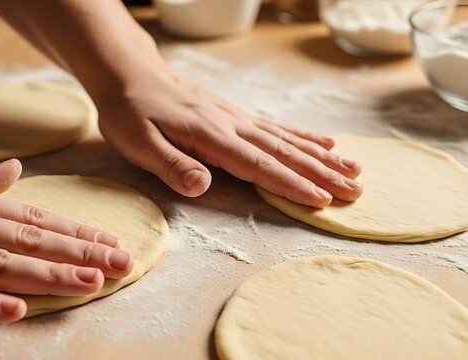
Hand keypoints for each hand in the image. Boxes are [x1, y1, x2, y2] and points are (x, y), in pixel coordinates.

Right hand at [0, 152, 131, 322]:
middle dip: (78, 254)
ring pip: (0, 266)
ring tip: (90, 284)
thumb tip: (16, 170)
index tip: (110, 240)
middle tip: (121, 263)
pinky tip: (15, 311)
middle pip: (29, 241)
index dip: (75, 231)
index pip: (33, 217)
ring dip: (47, 276)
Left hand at [97, 68, 362, 207]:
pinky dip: (303, 136)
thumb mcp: (138, 142)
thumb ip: (171, 165)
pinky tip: (325, 142)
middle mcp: (232, 125)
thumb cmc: (130, 112)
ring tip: (355, 171)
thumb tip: (202, 185)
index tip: (321, 200)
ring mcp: (237, 117)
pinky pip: (276, 127)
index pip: (258, 165)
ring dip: (322, 157)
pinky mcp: (234, 114)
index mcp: (211, 137)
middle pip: (284, 153)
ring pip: (287, 139)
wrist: (131, 75)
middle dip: (321, 174)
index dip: (290, 184)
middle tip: (355, 191)